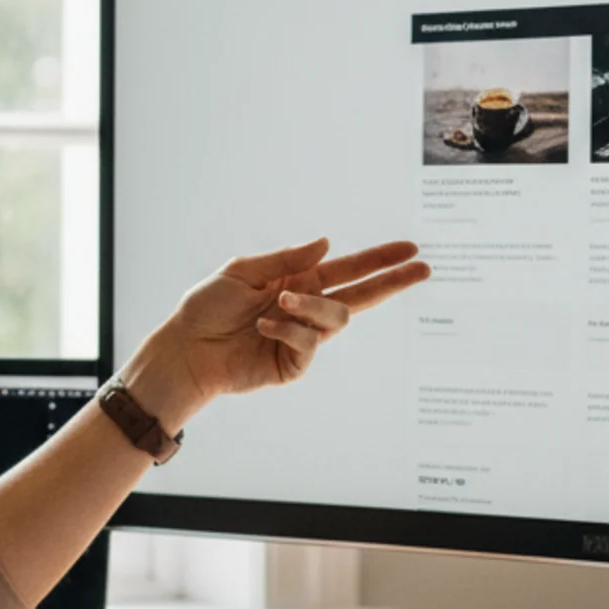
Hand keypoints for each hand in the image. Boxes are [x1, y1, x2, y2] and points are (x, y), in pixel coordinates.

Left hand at [127, 237, 429, 424]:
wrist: (186, 348)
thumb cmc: (208, 307)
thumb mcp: (244, 270)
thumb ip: (288, 259)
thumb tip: (327, 244)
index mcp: (299, 281)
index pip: (349, 269)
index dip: (380, 260)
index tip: (411, 250)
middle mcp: (306, 308)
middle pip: (361, 295)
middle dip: (392, 281)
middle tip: (422, 268)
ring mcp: (302, 338)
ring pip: (336, 318)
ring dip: (310, 307)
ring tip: (278, 302)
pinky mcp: (293, 364)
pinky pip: (308, 343)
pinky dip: (288, 330)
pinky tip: (264, 326)